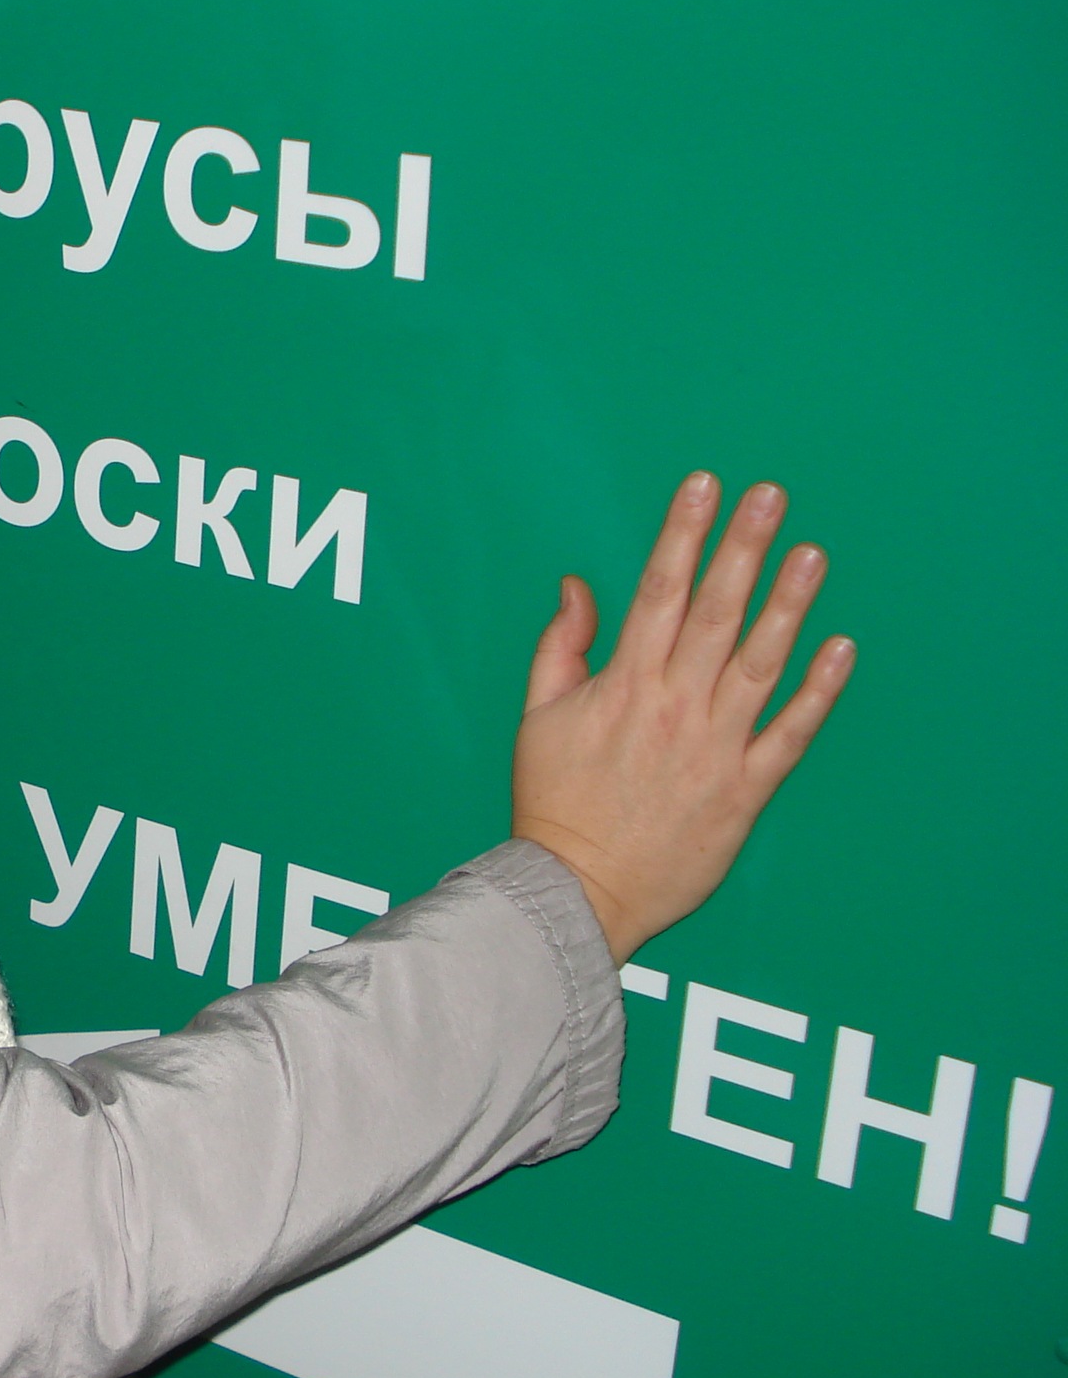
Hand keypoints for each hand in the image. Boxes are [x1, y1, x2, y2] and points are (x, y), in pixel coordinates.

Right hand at [512, 473, 856, 963]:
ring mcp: (713, 748)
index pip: (657, 592)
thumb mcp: (538, 717)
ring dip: (788, 606)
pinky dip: (817, 693)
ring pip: (760, 663)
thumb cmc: (553, 804)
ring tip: (811, 554)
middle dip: (743, 549)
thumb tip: (579, 587)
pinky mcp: (743, 791)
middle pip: (715, 613)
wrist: (577, 891)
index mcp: (622, 685)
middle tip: (771, 497)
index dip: (682, 534)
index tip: (704, 486)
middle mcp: (673, 707)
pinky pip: (789, 734)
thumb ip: (561, 647)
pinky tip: (839, 649)